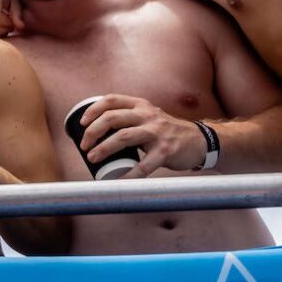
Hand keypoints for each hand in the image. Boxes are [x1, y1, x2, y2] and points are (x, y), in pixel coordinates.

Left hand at [73, 94, 207, 177]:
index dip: (93, 110)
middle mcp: (148, 115)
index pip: (112, 100)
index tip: (82, 124)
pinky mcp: (166, 151)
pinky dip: (129, 174)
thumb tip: (98, 132)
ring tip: (92, 159)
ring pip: (124, 137)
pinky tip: (118, 181)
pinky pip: (144, 165)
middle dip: (93, 132)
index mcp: (141, 105)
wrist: (199, 141)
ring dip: (104, 149)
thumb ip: (130, 119)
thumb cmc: (166, 132)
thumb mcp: (149, 117)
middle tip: (84, 146)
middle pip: (113, 118)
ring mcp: (158, 133)